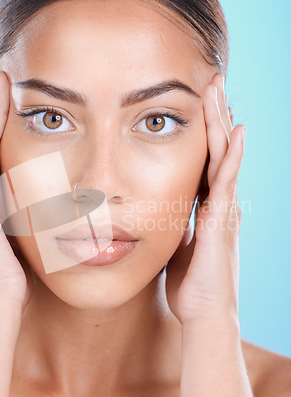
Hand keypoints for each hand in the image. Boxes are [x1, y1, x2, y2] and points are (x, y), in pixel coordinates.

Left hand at [165, 74, 244, 324]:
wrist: (202, 315)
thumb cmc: (189, 285)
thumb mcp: (177, 246)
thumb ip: (174, 225)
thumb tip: (158, 212)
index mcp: (205, 207)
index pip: (204, 160)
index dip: (202, 131)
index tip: (196, 102)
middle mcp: (218, 204)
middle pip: (216, 150)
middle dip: (214, 116)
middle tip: (211, 81)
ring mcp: (223, 212)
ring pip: (224, 158)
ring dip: (222, 124)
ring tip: (221, 91)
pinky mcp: (221, 224)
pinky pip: (227, 184)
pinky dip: (232, 157)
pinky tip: (237, 132)